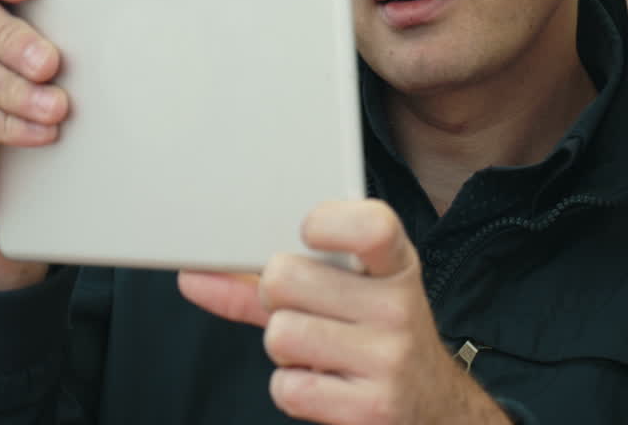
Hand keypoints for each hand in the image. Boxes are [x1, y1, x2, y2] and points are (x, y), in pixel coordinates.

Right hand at [0, 0, 68, 289]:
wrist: (22, 190)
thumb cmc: (47, 110)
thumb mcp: (58, 67)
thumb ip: (66, 36)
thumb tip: (123, 22)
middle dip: (11, 34)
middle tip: (52, 63)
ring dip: (15, 86)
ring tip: (57, 108)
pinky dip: (8, 122)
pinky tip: (43, 133)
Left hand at [179, 200, 511, 424]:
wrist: (432, 405)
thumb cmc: (376, 339)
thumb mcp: (344, 296)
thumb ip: (268, 283)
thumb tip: (195, 276)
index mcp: (396, 266)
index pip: (372, 226)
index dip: (328, 222)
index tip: (308, 232)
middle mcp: (399, 306)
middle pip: (286, 277)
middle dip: (276, 299)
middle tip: (305, 311)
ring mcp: (389, 357)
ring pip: (280, 334)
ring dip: (283, 348)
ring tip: (316, 350)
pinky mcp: (372, 406)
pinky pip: (288, 387)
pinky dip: (292, 388)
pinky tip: (323, 383)